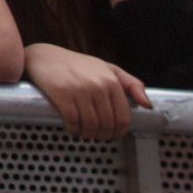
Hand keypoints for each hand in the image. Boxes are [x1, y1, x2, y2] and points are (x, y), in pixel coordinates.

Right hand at [24, 42, 150, 138]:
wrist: (44, 56)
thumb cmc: (77, 64)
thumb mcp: (107, 68)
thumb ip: (130, 84)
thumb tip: (148, 106)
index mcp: (111, 80)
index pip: (123, 118)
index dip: (118, 132)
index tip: (111, 134)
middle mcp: (98, 85)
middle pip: (107, 124)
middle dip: (102, 135)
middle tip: (95, 135)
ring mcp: (79, 89)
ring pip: (91, 125)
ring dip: (87, 134)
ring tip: (83, 132)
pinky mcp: (61, 94)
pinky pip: (73, 121)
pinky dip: (73, 130)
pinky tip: (71, 128)